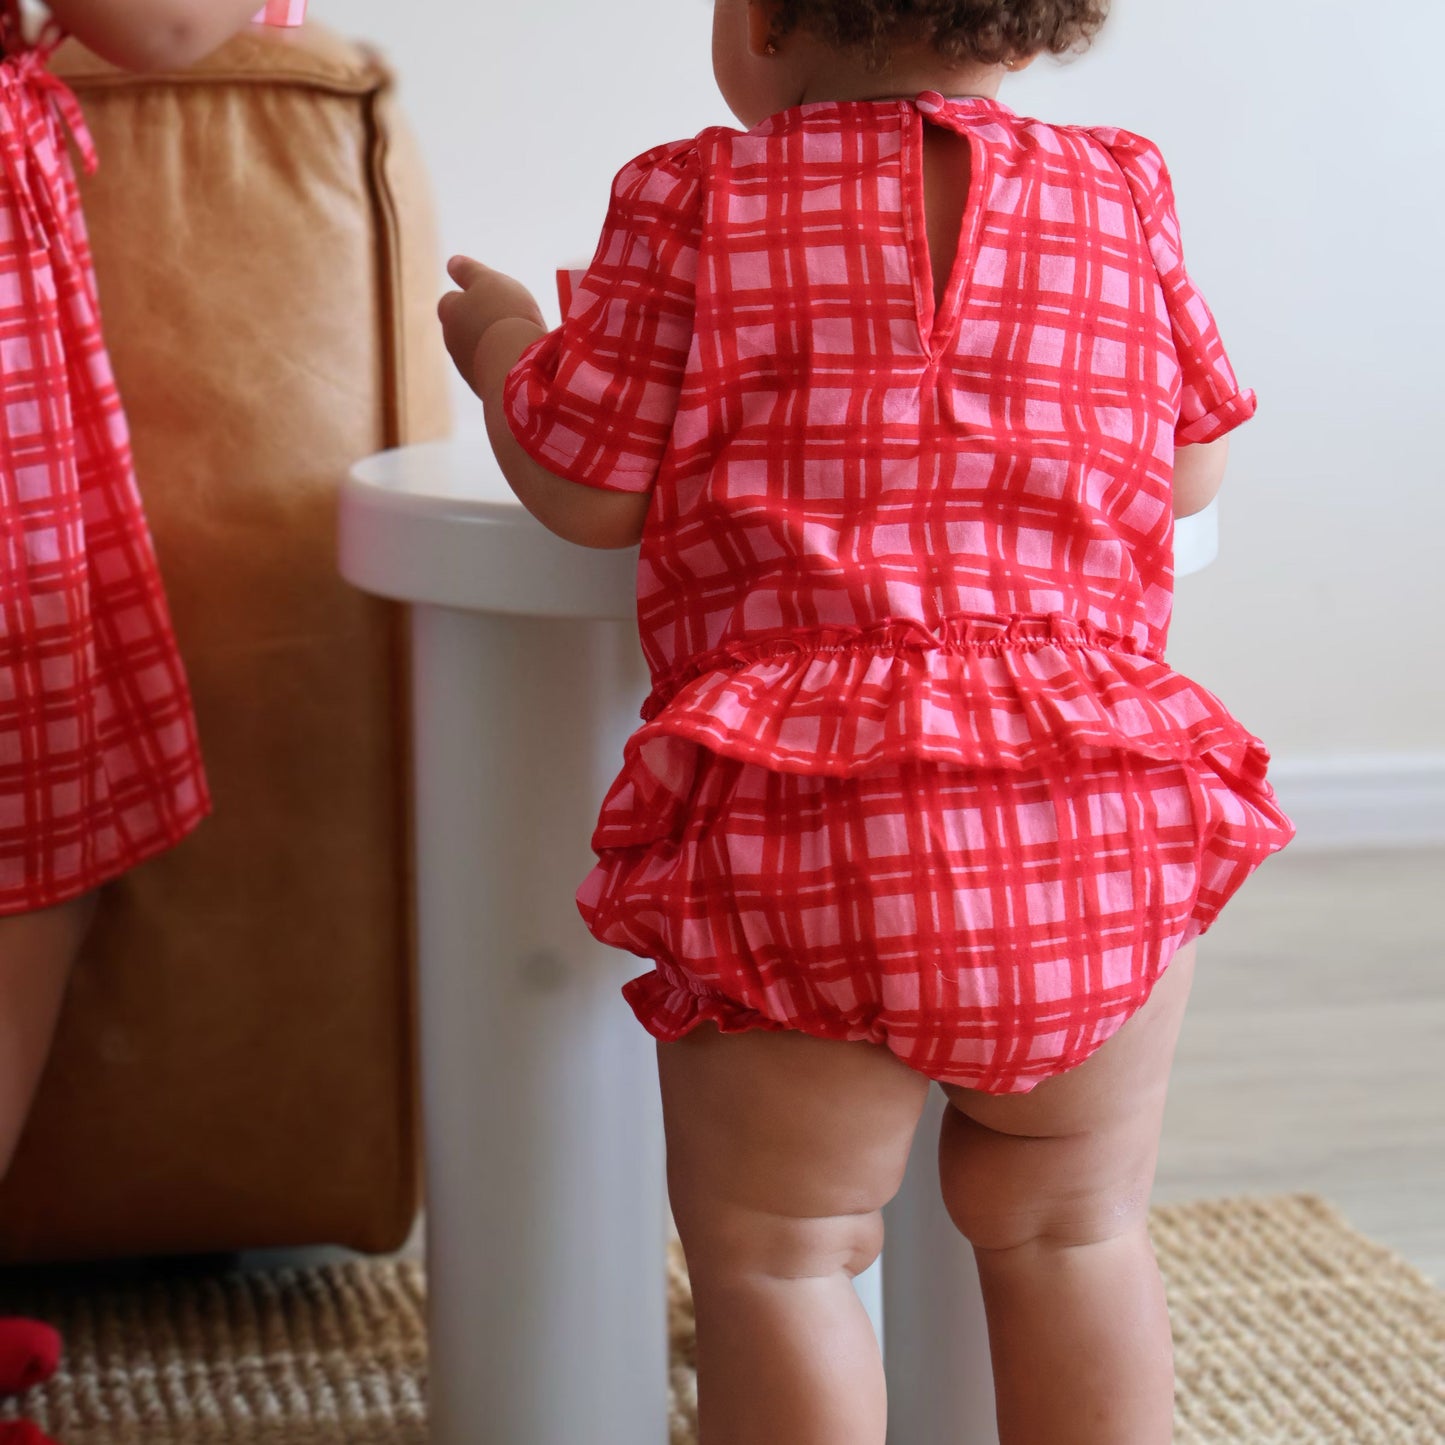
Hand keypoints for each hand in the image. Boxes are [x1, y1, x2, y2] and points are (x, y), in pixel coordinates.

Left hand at [438, 256, 545, 385]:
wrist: (516, 366)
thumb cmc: (504, 316)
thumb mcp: (489, 282)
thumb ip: (469, 272)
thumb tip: (452, 263)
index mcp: (450, 312)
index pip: (450, 301)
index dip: (466, 297)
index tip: (485, 295)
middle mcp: (453, 342)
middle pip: (464, 329)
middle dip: (479, 324)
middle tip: (506, 318)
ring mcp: (469, 369)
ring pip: (480, 353)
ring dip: (493, 346)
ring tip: (519, 340)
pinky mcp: (487, 390)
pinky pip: (495, 372)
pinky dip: (504, 365)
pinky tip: (524, 361)